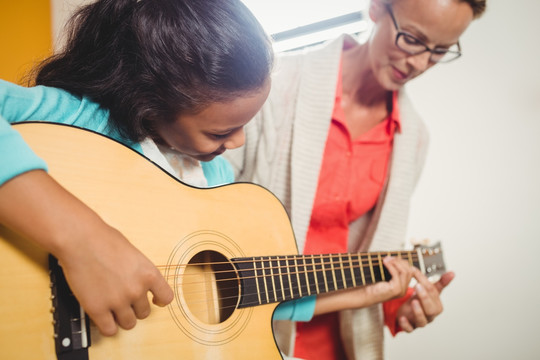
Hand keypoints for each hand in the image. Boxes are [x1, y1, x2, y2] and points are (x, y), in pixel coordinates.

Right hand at [57, 220, 173, 335]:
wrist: (81, 240)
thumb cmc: (104, 239)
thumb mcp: (133, 253)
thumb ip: (139, 272)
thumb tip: (139, 283)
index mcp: (149, 274)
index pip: (166, 298)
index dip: (159, 301)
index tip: (154, 300)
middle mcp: (137, 290)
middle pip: (144, 313)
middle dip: (135, 308)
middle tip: (124, 300)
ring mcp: (117, 301)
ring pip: (128, 324)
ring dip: (122, 318)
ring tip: (113, 308)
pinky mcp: (97, 309)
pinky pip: (109, 330)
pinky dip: (107, 326)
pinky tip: (102, 317)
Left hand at [314, 256, 414, 314]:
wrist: (361, 294)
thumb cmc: (369, 283)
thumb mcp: (382, 274)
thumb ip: (390, 267)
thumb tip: (393, 255)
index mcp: (402, 286)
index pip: (410, 271)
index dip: (404, 262)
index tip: (394, 256)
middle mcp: (403, 290)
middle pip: (409, 270)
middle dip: (400, 261)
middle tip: (389, 256)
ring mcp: (400, 291)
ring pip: (405, 271)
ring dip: (395, 262)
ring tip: (386, 258)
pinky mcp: (395, 290)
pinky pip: (397, 274)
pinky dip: (391, 266)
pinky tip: (384, 261)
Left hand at [396, 270, 454, 331]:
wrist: (408, 310)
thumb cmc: (421, 300)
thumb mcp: (430, 291)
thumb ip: (440, 282)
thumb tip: (452, 273)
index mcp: (436, 306)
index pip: (433, 294)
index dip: (425, 283)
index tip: (416, 272)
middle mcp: (430, 315)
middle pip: (431, 310)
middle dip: (425, 298)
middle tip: (417, 286)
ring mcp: (420, 322)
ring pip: (422, 321)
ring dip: (418, 312)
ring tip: (414, 301)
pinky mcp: (410, 326)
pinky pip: (409, 329)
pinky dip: (406, 324)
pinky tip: (402, 318)